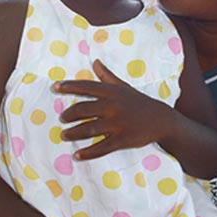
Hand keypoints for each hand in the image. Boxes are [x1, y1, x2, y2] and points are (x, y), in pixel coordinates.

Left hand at [54, 59, 175, 160]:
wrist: (161, 120)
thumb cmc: (139, 102)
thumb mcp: (124, 87)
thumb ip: (107, 76)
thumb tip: (95, 62)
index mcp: (112, 92)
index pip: (86, 87)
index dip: (69, 87)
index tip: (55, 87)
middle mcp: (113, 106)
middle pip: (84, 109)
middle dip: (69, 114)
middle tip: (62, 119)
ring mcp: (117, 124)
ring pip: (89, 129)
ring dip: (74, 133)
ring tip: (64, 135)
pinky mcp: (122, 139)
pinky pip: (102, 147)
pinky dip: (88, 152)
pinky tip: (77, 154)